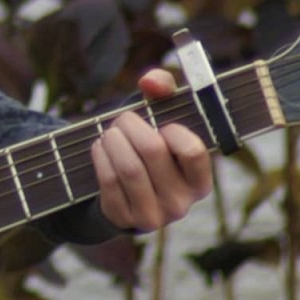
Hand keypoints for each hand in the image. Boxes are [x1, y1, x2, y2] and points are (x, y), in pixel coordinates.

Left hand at [90, 68, 213, 231]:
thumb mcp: (162, 117)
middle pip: (152, 150)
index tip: (163, 126)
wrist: (126, 193)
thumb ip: (163, 89)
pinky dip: (101, 157)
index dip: (174, 131)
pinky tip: (101, 148)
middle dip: (130, 125)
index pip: (193, 151)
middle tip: (122, 120)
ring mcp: (153, 215)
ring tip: (110, 133)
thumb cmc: (151, 146)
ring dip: (112, 140)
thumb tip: (150, 81)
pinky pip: (109, 180)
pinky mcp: (125, 218)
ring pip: (128, 167)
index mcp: (199, 181)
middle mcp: (181, 203)